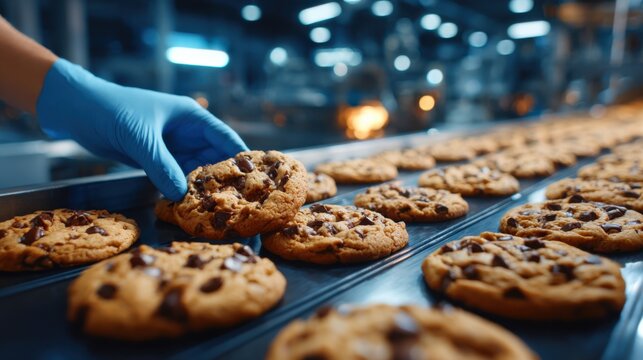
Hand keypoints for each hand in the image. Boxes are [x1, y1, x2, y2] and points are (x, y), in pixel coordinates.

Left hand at [36, 59, 247, 200]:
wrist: (77, 110)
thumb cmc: (112, 111)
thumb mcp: (141, 138)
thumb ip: (162, 165)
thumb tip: (181, 194)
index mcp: (190, 117)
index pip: (225, 137)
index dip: (241, 157)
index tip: (256, 178)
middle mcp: (186, 132)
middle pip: (214, 157)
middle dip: (223, 178)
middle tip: (236, 201)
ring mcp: (171, 147)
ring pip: (195, 170)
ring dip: (201, 187)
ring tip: (215, 208)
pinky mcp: (156, 159)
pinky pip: (175, 177)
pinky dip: (180, 190)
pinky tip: (187, 205)